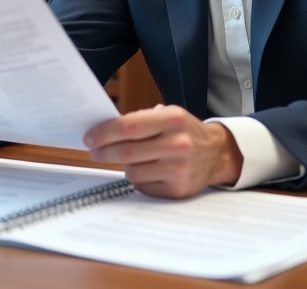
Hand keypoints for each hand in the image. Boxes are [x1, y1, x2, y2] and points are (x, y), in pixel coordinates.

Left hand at [83, 105, 242, 198]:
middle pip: (127, 151)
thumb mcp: (168, 116)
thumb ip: (140, 120)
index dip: (104, 132)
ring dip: (124, 166)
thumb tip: (103, 129)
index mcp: (173, 119)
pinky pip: (143, 186)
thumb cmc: (184, 132)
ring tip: (130, 159)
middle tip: (95, 151)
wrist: (216, 154)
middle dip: (104, 151)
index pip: (129, 126)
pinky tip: (147, 170)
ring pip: (132, 171)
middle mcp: (178, 144)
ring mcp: (179, 169)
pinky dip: (139, 179)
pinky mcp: (177, 190)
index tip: (89, 137)